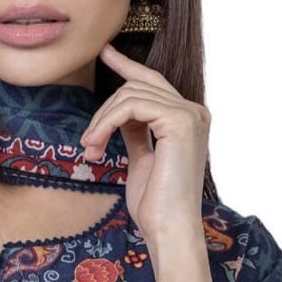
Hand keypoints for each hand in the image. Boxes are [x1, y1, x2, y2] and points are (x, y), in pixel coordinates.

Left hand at [81, 44, 209, 248]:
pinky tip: (96, 145)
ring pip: (130, 94)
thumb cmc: (155, 203)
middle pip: (138, 86)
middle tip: (87, 142)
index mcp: (188, 119)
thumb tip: (118, 113)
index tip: (104, 52)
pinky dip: (106, 123)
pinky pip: (131, 106)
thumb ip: (135, 131)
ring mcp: (190, 115)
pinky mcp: (180, 122)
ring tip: (90, 149)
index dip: (127, 65)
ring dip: (101, 121)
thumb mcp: (142, 158)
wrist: (168, 229)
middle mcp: (195, 112)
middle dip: (104, 110)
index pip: (153, 82)